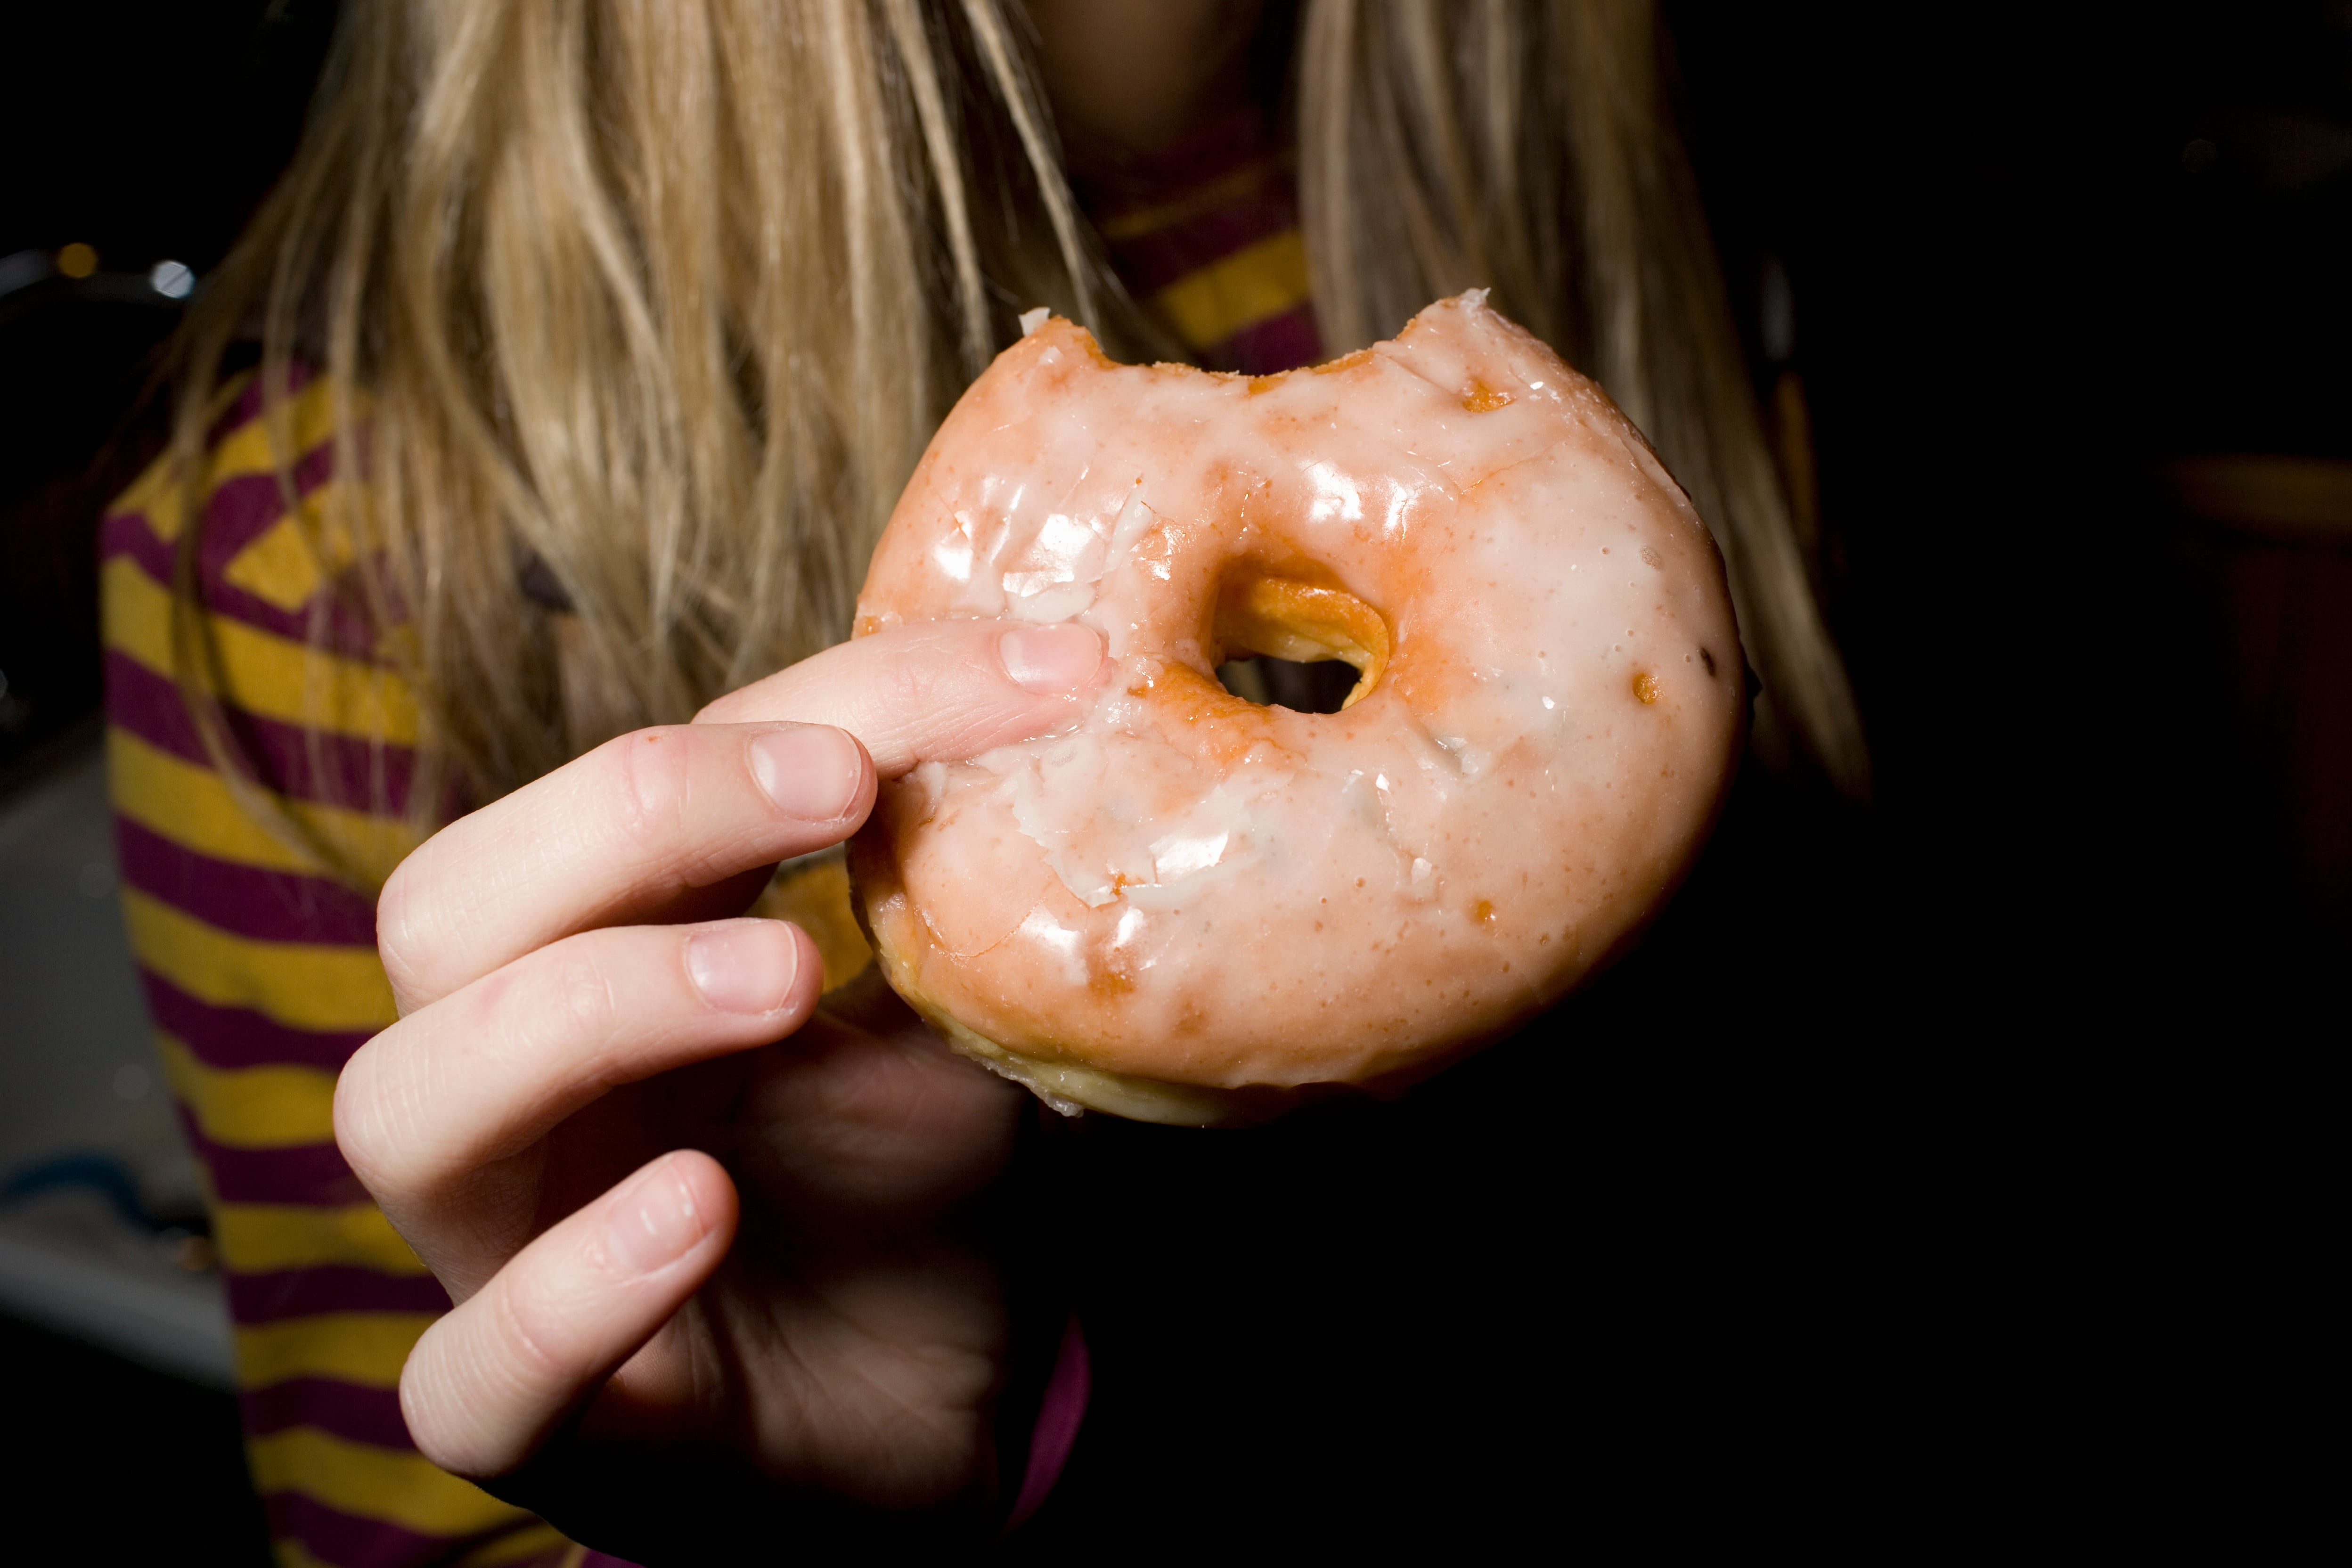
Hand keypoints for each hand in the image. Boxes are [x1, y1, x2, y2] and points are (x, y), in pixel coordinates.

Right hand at [334, 620, 1104, 1554]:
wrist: (935, 1427)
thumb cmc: (914, 1206)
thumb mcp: (951, 1025)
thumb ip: (953, 898)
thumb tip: (1064, 707)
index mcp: (611, 955)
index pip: (657, 780)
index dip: (836, 698)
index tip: (1032, 670)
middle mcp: (522, 1084)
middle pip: (448, 905)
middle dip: (633, 816)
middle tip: (834, 791)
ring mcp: (504, 1249)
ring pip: (410, 1102)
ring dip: (589, 1006)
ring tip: (778, 975)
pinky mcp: (534, 1417)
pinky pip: (470, 1367)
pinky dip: (572, 1284)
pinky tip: (697, 1210)